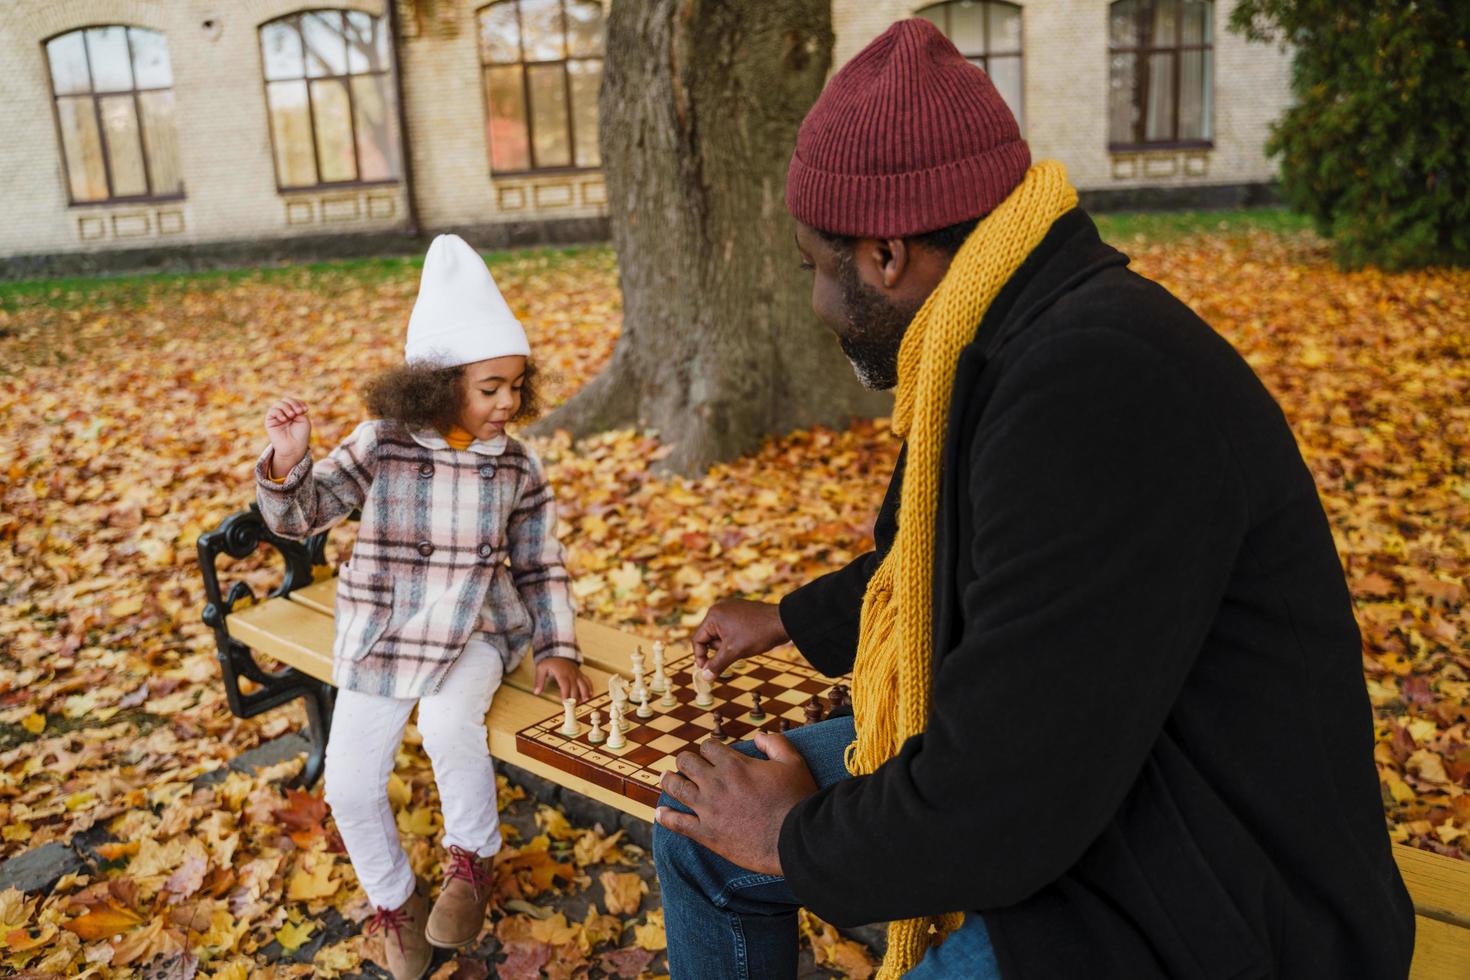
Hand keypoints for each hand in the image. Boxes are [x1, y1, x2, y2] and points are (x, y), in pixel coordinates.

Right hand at [264, 397, 310, 476]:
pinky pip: (272, 411)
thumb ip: (297, 409)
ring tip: (292, 415)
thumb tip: (288, 405)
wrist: (293, 447)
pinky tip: (284, 419)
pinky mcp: (270, 421)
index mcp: (294, 412)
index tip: (305, 410)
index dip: (299, 402)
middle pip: (286, 400)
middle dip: (293, 403)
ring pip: (278, 403)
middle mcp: (285, 413)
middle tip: (298, 412)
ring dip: (286, 407)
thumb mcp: (303, 420)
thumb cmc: (301, 435)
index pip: (294, 401)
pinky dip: (279, 413)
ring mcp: (277, 417)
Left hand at [534, 656, 593, 704]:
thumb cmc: (550, 660)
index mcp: (561, 673)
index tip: (565, 702)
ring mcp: (576, 673)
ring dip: (584, 693)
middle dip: (574, 697)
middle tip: (573, 707)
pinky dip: (589, 687)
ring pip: (583, 684)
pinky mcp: (579, 673)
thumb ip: (539, 681)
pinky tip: (590, 694)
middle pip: (574, 687)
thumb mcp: (541, 668)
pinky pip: (586, 680)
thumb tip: (536, 692)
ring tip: (584, 701)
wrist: (558, 650)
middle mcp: (571, 673)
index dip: (565, 693)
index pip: (565, 685)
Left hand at [656, 733, 816, 874]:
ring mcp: (708, 809)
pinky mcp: (706, 833)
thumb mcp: (793, 763)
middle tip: (688, 766)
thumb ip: (775, 743)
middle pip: (686, 762)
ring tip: (666, 779)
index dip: (709, 749)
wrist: (795, 841)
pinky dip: (666, 817)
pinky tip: (661, 813)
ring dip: (669, 781)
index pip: (708, 747)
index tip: (712, 755)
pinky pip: (677, 823)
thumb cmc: (797, 800)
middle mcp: (715, 783)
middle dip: (687, 761)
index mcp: (734, 764)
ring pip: (675, 787)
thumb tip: (758, 736)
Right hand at [690, 598, 788, 680]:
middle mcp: (720, 609)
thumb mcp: (734, 652)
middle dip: (719, 650)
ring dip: (728, 645)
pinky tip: (748, 640)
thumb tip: (704, 677)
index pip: (697, 639)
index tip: (706, 670)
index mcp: (714, 615)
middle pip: (709, 637)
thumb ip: (717, 665)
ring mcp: (731, 608)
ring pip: (721, 634)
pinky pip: (731, 628)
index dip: (700, 657)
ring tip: (743, 646)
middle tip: (733, 654)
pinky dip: (735, 638)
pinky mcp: (741, 611)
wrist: (783, 622)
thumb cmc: (758, 634)